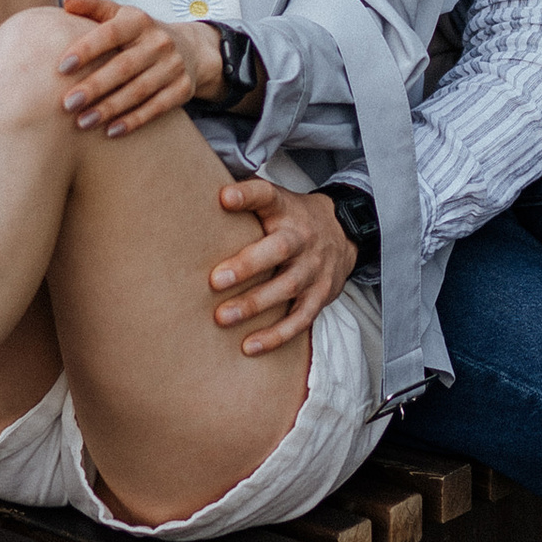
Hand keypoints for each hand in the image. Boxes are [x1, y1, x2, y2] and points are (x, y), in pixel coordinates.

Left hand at [55, 0, 199, 136]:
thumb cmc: (139, 34)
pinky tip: (111, 131)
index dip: (86, 49)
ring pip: (139, 90)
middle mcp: (159, 42)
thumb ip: (93, 7)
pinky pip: (157, 107)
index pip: (111, 33)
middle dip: (94, 86)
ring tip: (83, 122)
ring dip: (110, 108)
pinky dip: (134, 120)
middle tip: (67, 104)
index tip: (61, 67)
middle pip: (124, 66)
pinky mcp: (183, 89)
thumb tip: (67, 1)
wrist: (189, 49)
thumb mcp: (120, 15)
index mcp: (139, 21)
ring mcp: (174, 66)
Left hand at [210, 179, 354, 359]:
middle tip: (215, 281)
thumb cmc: (291, 220)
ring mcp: (313, 268)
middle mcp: (301, 237)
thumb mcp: (275, 202)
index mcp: (285, 210)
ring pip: (286, 287)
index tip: (224, 198)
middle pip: (278, 249)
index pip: (267, 195)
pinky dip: (276, 335)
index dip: (247, 195)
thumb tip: (197, 195)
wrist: (344, 234)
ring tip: (222, 317)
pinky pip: (300, 318)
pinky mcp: (321, 295)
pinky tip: (249, 346)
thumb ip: (245, 200)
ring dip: (254, 304)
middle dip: (247, 265)